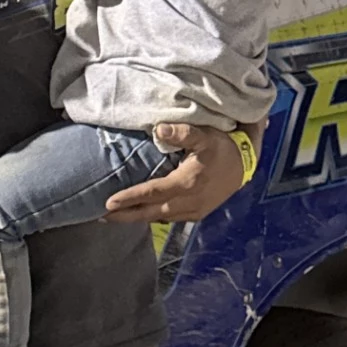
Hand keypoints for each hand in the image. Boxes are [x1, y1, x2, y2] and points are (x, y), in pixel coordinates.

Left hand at [104, 124, 251, 223]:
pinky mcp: (197, 214)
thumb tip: (158, 128)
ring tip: (114, 216)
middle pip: (150, 212)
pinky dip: (152, 216)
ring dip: (136, 217)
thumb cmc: (222, 147)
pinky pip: (169, 218)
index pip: (152, 193)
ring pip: (159, 217)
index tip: (108, 203)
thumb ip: (182, 132)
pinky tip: (139, 214)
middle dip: (125, 215)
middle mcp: (188, 202)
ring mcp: (193, 211)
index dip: (130, 198)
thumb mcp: (204, 135)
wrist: (245, 165)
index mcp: (187, 183)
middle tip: (101, 216)